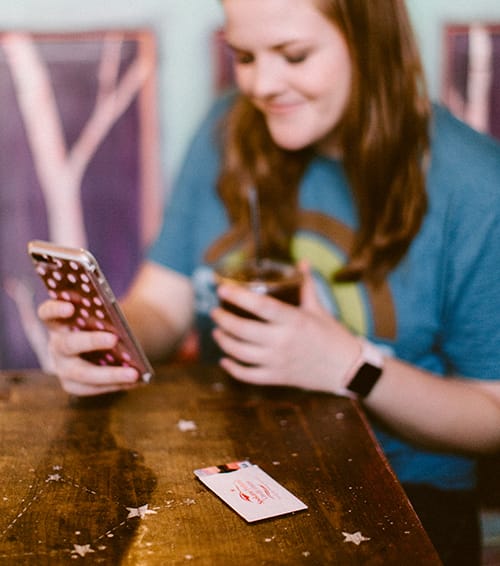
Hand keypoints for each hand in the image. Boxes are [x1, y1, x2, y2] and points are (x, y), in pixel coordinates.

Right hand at [38, 299, 139, 395]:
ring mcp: (62, 366)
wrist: (116, 339)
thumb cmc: (109, 322)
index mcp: (59, 321)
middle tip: (114, 339)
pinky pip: (92, 388)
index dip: (55, 310)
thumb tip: (127, 332)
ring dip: (109, 374)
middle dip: (91, 341)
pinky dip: (115, 384)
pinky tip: (135, 381)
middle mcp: (56, 344)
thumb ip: (110, 320)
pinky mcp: (72, 384)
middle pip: (67, 344)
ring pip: (81, 374)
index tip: (70, 307)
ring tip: (133, 373)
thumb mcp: (108, 317)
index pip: (47, 313)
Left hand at [211, 264, 359, 393]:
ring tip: (217, 332)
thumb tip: (302, 262)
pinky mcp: (278, 378)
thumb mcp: (319, 308)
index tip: (222, 290)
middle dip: (223, 320)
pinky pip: (248, 376)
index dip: (239, 297)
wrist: (348, 369)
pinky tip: (224, 360)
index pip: (261, 306)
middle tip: (215, 312)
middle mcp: (283, 341)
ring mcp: (278, 362)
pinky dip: (232, 369)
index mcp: (294, 320)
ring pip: (241, 353)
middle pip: (243, 330)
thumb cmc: (332, 335)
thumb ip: (306, 285)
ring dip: (224, 342)